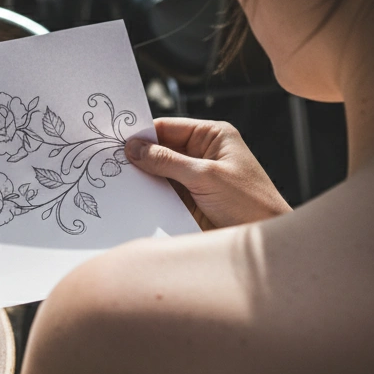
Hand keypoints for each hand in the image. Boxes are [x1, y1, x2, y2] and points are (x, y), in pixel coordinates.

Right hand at [125, 118, 290, 229]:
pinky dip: (148, 193)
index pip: (168, 127)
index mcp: (212, 136)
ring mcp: (195, 177)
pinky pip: (162, 191)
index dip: (143, 134)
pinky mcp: (189, 199)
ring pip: (159, 171)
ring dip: (143, 177)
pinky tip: (133, 196)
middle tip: (111, 161)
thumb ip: (167, 161)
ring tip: (118, 180)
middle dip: (139, 156)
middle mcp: (202, 153)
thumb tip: (134, 148)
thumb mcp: (205, 176)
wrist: (261, 246)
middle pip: (161, 148)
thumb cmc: (249, 202)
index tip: (118, 142)